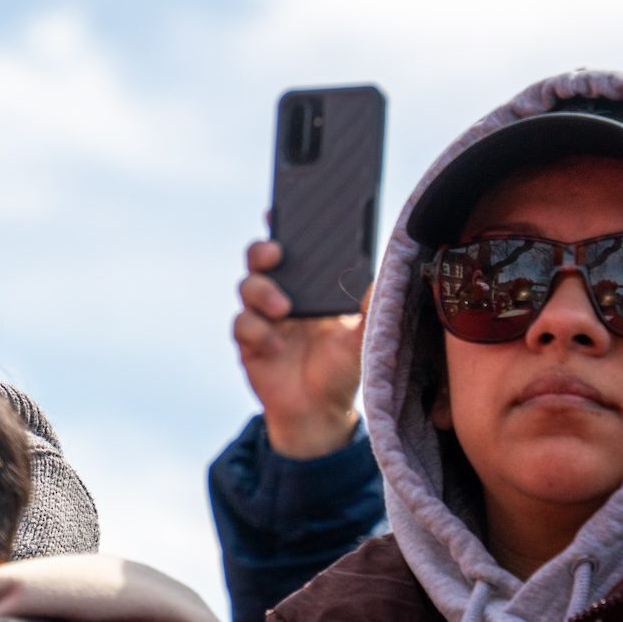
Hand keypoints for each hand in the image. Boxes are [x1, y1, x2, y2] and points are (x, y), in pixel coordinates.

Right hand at [232, 240, 363, 458]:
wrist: (319, 411)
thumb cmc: (342, 368)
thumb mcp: (364, 336)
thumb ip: (369, 308)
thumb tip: (380, 279)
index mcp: (310, 286)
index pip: (294, 248)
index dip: (283, 226)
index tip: (279, 210)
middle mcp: (282, 294)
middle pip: (260, 260)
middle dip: (262, 250)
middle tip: (276, 254)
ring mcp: (262, 318)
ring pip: (247, 287)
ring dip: (262, 292)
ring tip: (284, 309)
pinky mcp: (248, 343)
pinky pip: (242, 325)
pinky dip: (257, 332)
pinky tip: (275, 346)